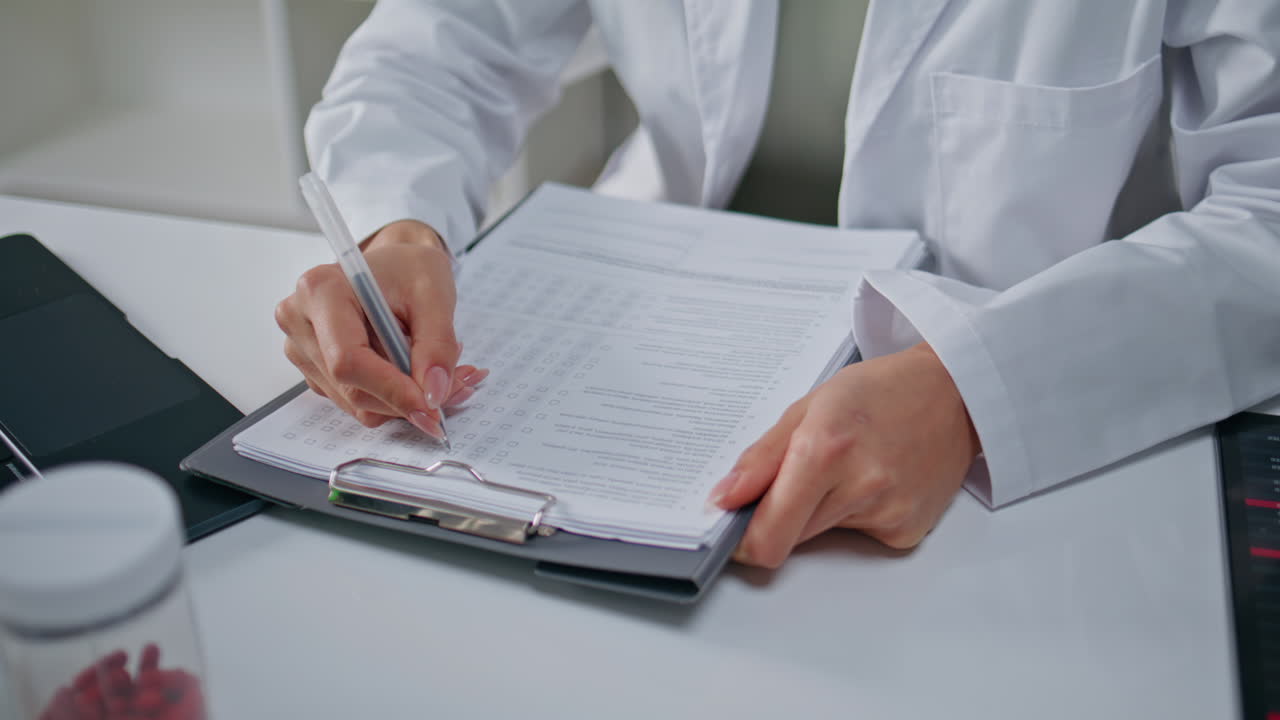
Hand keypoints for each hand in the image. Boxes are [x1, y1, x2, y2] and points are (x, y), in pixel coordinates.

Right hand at [275, 220, 486, 438]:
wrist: (396, 267)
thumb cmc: (411, 270)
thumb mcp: (435, 295)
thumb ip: (437, 345)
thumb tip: (434, 393)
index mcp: (321, 291)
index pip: (348, 360)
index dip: (392, 389)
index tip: (432, 405)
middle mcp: (301, 320)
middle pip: (352, 388)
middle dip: (406, 398)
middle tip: (456, 386)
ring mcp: (303, 348)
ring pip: (357, 402)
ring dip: (405, 400)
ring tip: (443, 373)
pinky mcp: (315, 368)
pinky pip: (357, 400)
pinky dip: (393, 397)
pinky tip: (417, 373)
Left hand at [710, 342, 979, 567]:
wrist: (954, 392)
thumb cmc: (880, 391)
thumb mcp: (808, 406)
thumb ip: (760, 458)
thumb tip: (723, 499)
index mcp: (825, 450)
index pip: (768, 534)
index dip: (741, 543)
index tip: (732, 532)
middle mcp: (860, 487)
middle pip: (790, 539)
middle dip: (779, 518)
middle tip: (795, 480)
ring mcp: (889, 513)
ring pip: (822, 536)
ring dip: (819, 513)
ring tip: (847, 468)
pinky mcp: (908, 531)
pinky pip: (858, 536)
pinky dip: (854, 515)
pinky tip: (875, 479)